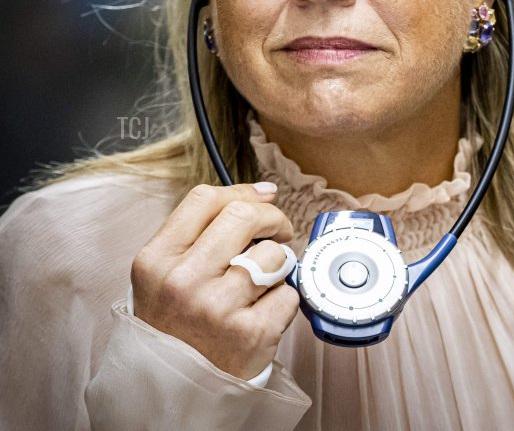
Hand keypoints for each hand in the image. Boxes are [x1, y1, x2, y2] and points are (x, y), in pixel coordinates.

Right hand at [130, 182, 299, 379]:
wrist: (176, 388)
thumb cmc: (177, 324)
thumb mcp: (164, 276)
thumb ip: (202, 232)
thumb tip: (264, 192)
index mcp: (156, 261)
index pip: (206, 199)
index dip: (244, 193)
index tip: (263, 199)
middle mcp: (183, 281)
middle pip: (244, 216)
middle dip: (273, 218)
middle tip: (278, 232)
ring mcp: (217, 308)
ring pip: (273, 255)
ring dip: (277, 265)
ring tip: (261, 284)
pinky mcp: (252, 333)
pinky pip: (289, 292)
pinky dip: (284, 299)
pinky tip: (262, 313)